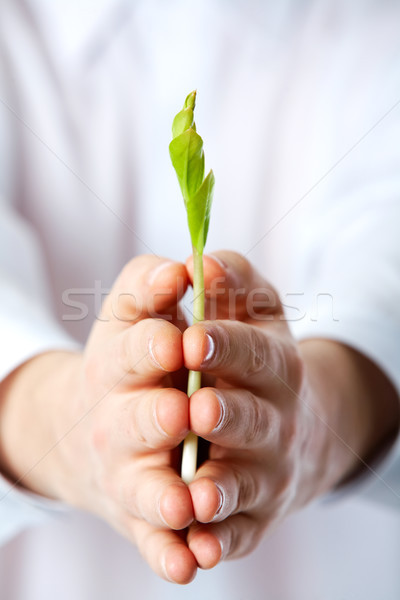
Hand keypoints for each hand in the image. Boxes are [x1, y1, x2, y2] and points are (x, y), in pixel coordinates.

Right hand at [0, 255, 197, 582]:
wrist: (119, 418)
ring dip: (165, 497)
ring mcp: (133, 471)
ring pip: (146, 489)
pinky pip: (156, 541)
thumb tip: (192, 265)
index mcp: (123, 360)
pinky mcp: (147, 515)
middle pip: (137, 420)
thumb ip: (160, 280)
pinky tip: (190, 564)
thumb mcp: (145, 307)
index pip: (135, 349)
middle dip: (159, 416)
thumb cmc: (148, 353)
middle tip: (188, 411)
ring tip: (188, 503)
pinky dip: (170, 555)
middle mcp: (122, 418)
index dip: (157, 345)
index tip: (184, 339)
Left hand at [182, 251, 398, 567]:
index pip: (254, 352)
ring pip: (244, 484)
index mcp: (271, 363)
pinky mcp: (249, 516)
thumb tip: (199, 262)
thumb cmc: (240, 353)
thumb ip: (225, 280)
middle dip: (226, 415)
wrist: (263, 417)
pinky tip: (193, 555)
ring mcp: (262, 472)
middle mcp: (273, 420)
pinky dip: (215, 546)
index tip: (190, 338)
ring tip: (197, 493)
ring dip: (222, 490)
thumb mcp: (244, 307)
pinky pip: (233, 536)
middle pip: (252, 420)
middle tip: (196, 409)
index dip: (225, 345)